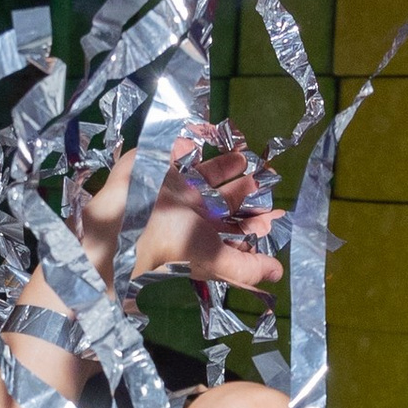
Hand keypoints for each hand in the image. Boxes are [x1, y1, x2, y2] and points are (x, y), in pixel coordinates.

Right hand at [79, 127, 280, 299]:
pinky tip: (205, 133)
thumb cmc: (174, 242)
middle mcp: (190, 212)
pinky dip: (189, 143)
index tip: (277, 212)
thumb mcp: (216, 260)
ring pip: (205, 174)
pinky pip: (177, 151)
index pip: (233, 228)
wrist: (129, 221)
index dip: (254, 221)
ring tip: (245, 157)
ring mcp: (175, 187)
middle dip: (245, 189)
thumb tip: (278, 274)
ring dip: (225, 166)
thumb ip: (247, 268)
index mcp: (202, 234)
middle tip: (266, 177)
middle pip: (223, 199)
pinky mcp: (160, 165)